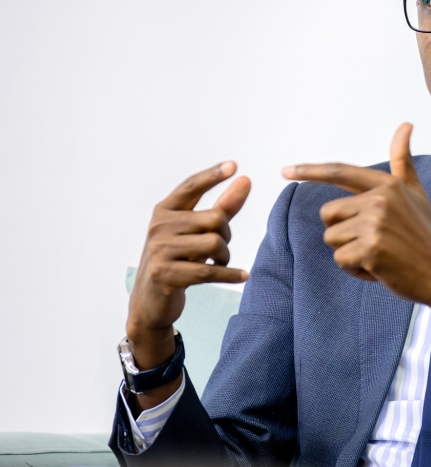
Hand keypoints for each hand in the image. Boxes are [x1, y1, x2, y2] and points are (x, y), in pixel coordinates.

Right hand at [126, 162, 249, 405]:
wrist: (150, 301)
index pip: (191, 186)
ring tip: (220, 262)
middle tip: (221, 248)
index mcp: (164, 211)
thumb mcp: (196, 232)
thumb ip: (222, 206)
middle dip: (227, 234)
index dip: (213, 175)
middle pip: (215, 218)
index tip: (234, 166)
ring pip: (215, 243)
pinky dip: (230, 274)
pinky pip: (209, 271)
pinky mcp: (166, 274)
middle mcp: (159, 226)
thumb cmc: (177, 259)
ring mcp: (160, 250)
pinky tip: (243, 276)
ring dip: (226, 256)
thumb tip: (245, 180)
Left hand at [283, 123, 430, 369]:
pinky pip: (341, 260)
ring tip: (381, 255)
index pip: (340, 172)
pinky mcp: (371, 249)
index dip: (310, 171)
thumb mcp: (416, 194)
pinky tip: (381, 269)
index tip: (286, 171)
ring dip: (350, 253)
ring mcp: (375, 224)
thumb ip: (402, 162)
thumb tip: (405, 124)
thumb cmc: (426, 236)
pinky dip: (356, 270)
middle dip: (344, 232)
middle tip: (376, 242)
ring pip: (332, 238)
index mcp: (387, 185)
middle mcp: (380, 199)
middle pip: (329, 214)